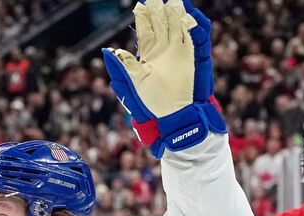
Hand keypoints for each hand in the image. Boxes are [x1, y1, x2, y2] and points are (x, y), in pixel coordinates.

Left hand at [102, 0, 224, 157]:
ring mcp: (180, 52)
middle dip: (160, 9)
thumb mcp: (134, 84)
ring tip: (175, 0)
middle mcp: (165, 49)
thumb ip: (123, 67)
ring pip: (179, 27)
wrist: (174, 115)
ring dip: (178, 14)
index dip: (144, 16)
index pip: (146, 29)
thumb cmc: (152, 102)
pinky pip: (196, 39)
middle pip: (163, 23)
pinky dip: (196, 27)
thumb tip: (107, 52)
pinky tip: (191, 16)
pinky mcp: (194, 58)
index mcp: (149, 53)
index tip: (140, 4)